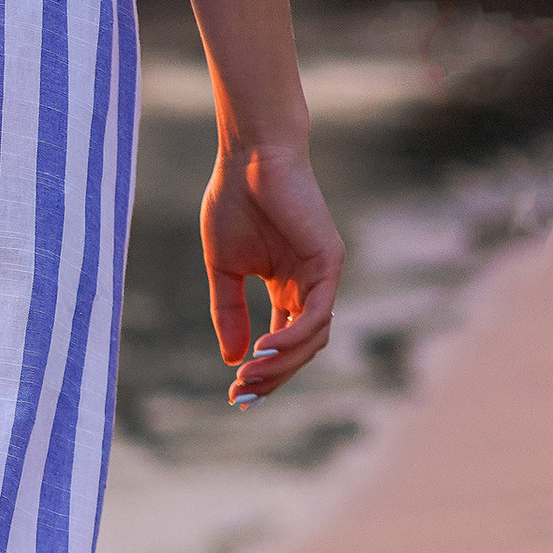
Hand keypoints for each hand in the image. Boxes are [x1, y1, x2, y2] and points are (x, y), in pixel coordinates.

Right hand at [204, 138, 342, 407]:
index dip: (261, 372)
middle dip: (271, 377)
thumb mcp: (224, 270)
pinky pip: (317, 315)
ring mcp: (322, 276)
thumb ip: (229, 312)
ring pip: (312, 339)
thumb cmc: (236, 202)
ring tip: (248, 375)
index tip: (234, 394)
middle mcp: (308, 286)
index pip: (281, 342)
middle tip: (241, 393)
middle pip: (299, 349)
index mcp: (286, 288)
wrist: (250, 159)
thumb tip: (232, 358)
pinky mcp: (328, 262)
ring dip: (281, 364)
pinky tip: (264, 349)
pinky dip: (292, 337)